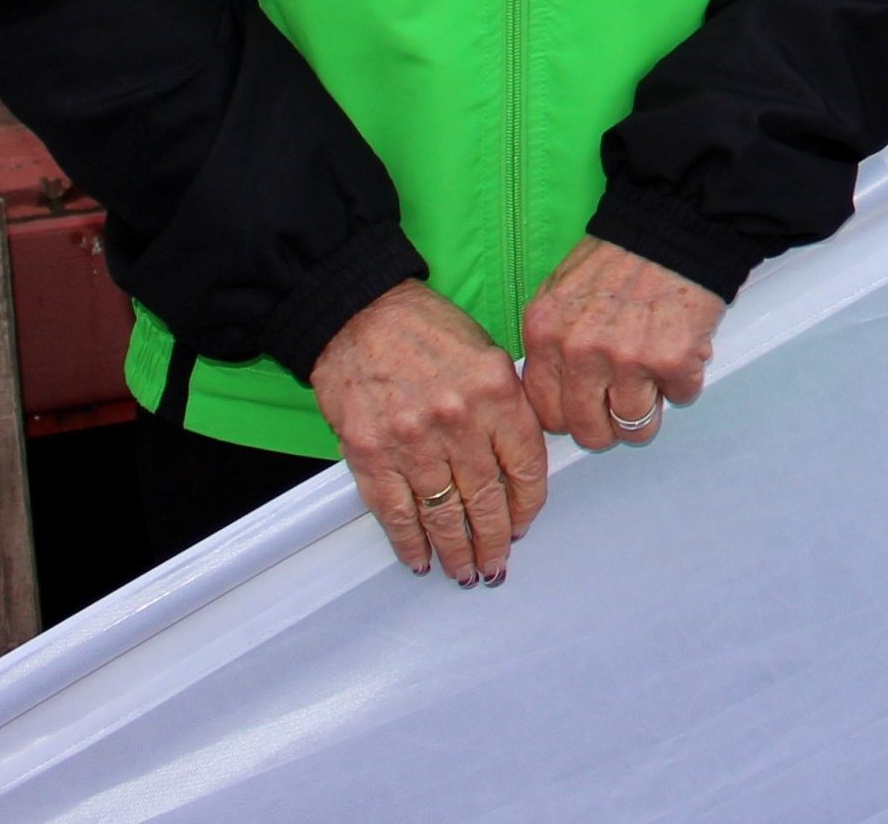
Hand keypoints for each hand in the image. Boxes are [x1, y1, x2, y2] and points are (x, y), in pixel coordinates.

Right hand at [310, 278, 549, 584]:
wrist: (359, 314)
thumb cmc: (424, 329)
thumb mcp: (488, 355)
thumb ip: (506, 407)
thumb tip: (518, 463)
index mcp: (496, 392)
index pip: (526, 465)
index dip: (528, 503)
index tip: (525, 522)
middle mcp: (458, 421)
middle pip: (486, 499)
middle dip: (494, 540)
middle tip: (497, 562)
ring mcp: (413, 442)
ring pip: (443, 514)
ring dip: (456, 551)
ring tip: (466, 572)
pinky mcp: (371, 455)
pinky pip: (396, 513)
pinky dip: (409, 542)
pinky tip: (421, 559)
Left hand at [520, 236, 726, 454]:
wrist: (674, 224)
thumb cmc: (621, 255)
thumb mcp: (560, 293)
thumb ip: (553, 342)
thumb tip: (558, 390)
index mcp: (546, 334)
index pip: (546, 412)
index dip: (570, 417)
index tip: (585, 410)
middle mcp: (581, 352)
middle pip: (589, 430)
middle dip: (608, 427)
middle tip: (622, 410)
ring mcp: (627, 360)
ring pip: (634, 426)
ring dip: (648, 412)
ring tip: (654, 387)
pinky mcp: (673, 360)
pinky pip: (680, 397)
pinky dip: (684, 382)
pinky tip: (680, 356)